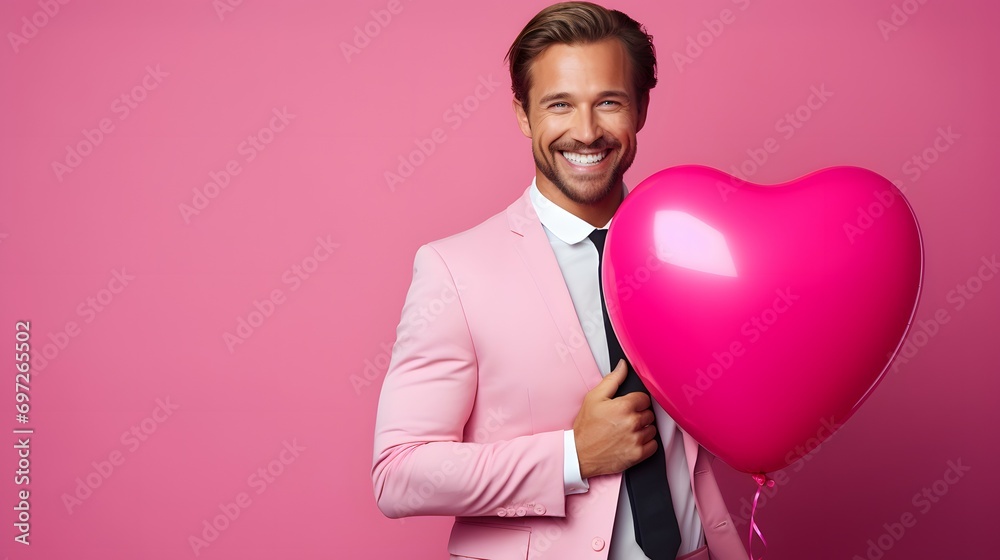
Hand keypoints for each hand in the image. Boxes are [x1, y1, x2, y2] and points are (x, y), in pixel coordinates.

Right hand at [572, 359, 657, 478]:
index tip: (627, 407)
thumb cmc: (586, 427)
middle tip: (624, 419)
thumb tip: (623, 365)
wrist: (579, 454)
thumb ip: (612, 379)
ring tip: (628, 431)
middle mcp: (632, 422)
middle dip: (639, 415)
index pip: (644, 398)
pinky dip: (646, 443)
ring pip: (652, 429)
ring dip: (643, 429)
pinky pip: (653, 445)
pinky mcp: (638, 455)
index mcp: (624, 406)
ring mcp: (636, 439)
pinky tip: (633, 441)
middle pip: (649, 413)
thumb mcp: (594, 398)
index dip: (635, 402)